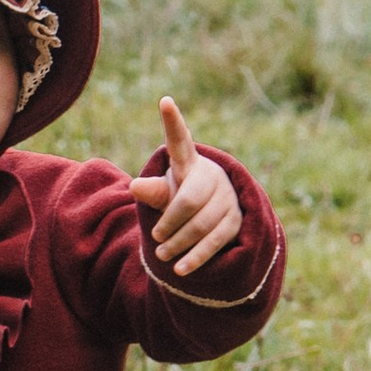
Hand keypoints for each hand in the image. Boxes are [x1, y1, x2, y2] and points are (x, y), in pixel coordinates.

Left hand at [128, 96, 241, 280]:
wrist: (217, 214)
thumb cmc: (183, 198)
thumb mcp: (166, 193)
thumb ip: (153, 191)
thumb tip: (134, 187)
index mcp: (189, 162)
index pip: (179, 141)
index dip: (173, 122)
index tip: (164, 100)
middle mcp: (211, 176)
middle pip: (188, 200)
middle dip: (170, 222)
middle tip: (155, 238)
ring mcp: (226, 198)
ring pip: (201, 224)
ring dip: (179, 243)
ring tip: (161, 255)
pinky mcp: (236, 221)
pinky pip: (215, 241)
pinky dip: (196, 257)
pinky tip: (181, 270)